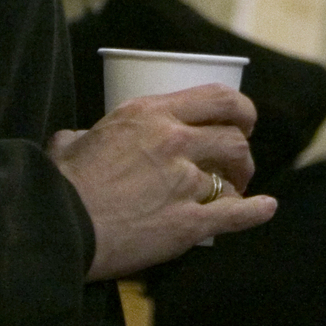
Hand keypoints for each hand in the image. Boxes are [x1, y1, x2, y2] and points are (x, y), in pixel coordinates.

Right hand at [49, 83, 278, 278]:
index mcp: (150, 114)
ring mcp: (184, 182)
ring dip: (241, 181)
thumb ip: (85, 134)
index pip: (217, 98)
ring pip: (233, 175)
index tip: (243, 120)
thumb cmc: (60, 184)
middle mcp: (174, 141)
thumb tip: (77, 138)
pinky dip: (255, 212)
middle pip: (233, 137)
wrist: (58, 228)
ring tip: (237, 188)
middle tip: (238, 159)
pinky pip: (234, 215)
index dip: (239, 108)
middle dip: (242, 147)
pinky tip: (266, 208)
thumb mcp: (71, 141)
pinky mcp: (187, 223)